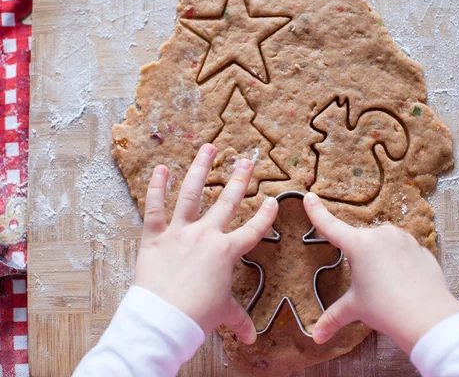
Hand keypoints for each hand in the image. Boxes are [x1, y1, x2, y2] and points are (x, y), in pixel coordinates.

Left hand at [134, 144, 278, 344]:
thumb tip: (252, 339)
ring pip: (191, 193)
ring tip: (208, 148)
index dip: (265, 214)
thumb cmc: (197, 315)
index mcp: (227, 251)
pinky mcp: (155, 236)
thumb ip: (239, 319)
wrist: (165, 319)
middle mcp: (206, 235)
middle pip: (227, 201)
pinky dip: (156, 187)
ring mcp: (180, 232)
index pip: (253, 229)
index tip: (273, 200)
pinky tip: (161, 168)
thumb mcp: (223, 313)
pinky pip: (155, 207)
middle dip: (240, 178)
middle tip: (247, 160)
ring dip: (200, 168)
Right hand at [303, 193, 458, 352]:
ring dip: (381, 259)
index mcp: (359, 244)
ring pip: (384, 245)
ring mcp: (404, 239)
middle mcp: (381, 235)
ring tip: (386, 286)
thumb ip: (334, 318)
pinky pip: (404, 252)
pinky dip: (400, 264)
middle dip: (360, 259)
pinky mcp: (421, 248)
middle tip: (367, 283)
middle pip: (361, 242)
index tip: (310, 197)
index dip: (317, 212)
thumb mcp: (355, 309)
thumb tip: (317, 337)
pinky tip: (402, 283)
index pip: (331, 226)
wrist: (426, 316)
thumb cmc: (386, 309)